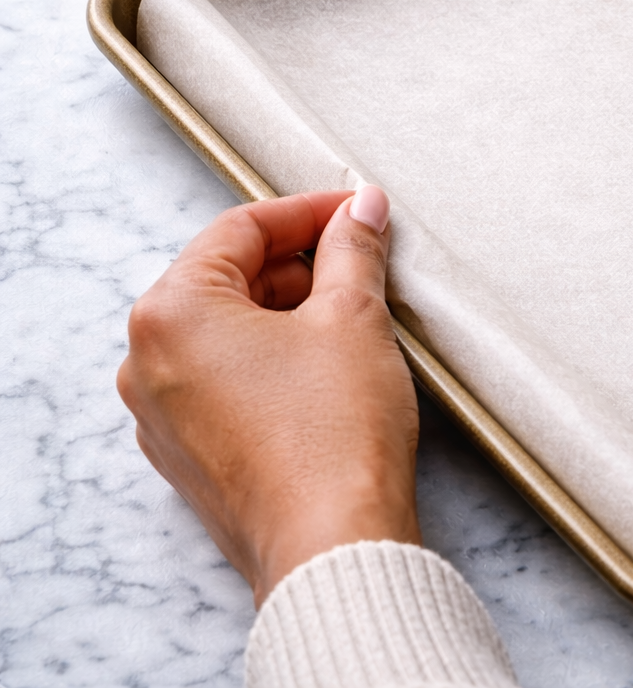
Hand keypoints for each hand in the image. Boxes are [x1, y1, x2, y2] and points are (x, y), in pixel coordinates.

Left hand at [118, 187, 419, 605]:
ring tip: (353, 320)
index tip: (356, 212)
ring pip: (227, 334)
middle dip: (299, 266)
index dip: (309, 212)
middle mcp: (147, 364)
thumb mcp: (354, 317)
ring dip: (288, 315)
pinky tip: (328, 372)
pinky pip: (227, 384)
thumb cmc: (334, 439)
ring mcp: (163, 416)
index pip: (240, 230)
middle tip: (362, 262)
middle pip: (226, 280)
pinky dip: (273, 363)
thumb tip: (360, 214)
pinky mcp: (192, 457)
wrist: (333, 543)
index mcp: (170, 314)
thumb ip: (352, 251)